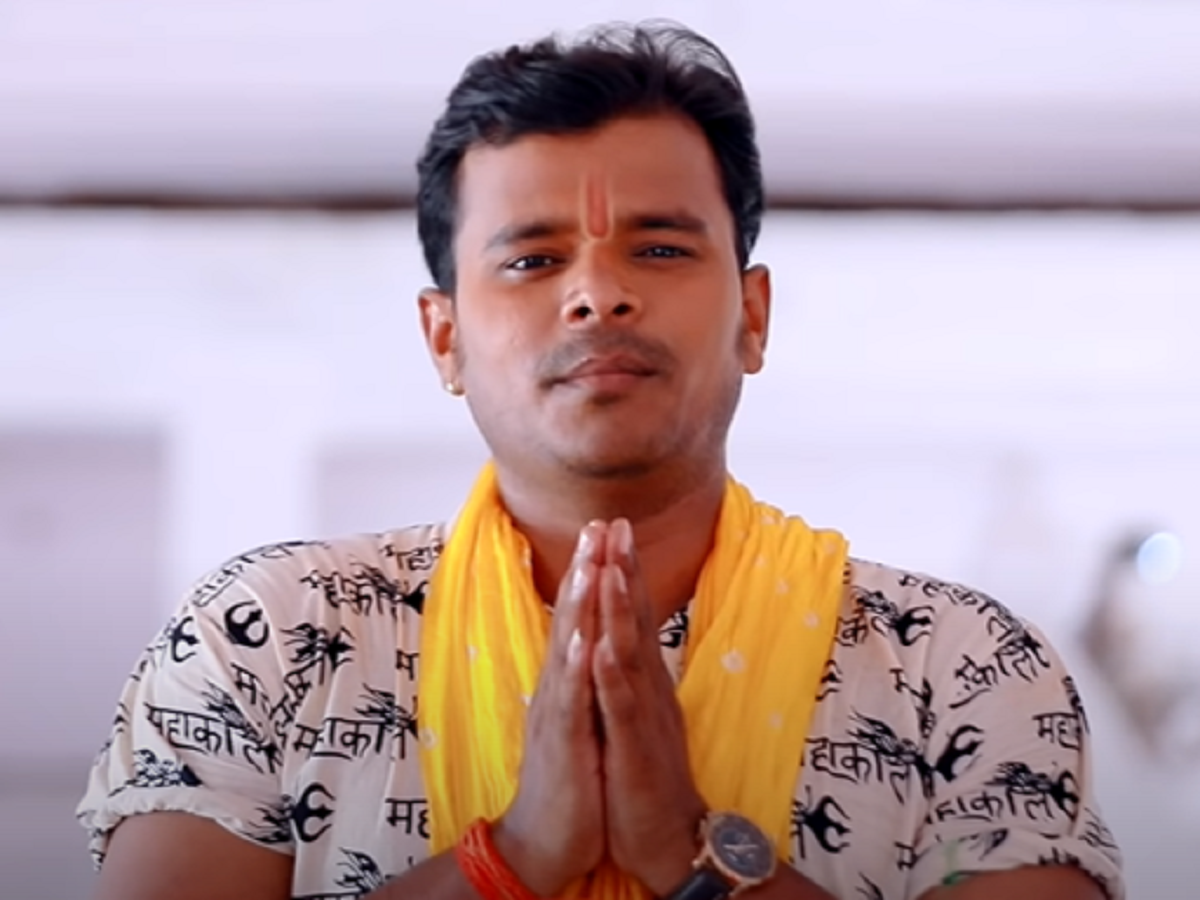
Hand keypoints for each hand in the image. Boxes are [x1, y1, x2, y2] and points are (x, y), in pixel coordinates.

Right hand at [494, 523, 606, 895]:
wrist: (543, 840)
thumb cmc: (569, 779)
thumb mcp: (581, 718)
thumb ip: (585, 679)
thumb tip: (595, 642)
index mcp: (568, 680)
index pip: (582, 616)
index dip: (594, 573)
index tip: (608, 531)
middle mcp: (558, 686)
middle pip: (572, 617)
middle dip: (585, 568)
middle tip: (597, 522)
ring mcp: (557, 711)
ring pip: (568, 646)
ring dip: (579, 603)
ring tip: (589, 561)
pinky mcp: (561, 742)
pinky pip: (570, 699)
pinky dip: (576, 667)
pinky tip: (584, 638)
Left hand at [593, 518, 707, 894]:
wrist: (671, 838)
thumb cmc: (647, 777)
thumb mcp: (637, 717)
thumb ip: (631, 678)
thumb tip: (621, 640)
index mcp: (643, 681)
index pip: (634, 616)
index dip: (623, 571)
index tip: (612, 529)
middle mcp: (648, 688)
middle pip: (636, 619)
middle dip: (624, 569)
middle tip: (614, 523)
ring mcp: (644, 715)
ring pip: (630, 652)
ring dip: (621, 607)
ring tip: (610, 565)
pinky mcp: (635, 747)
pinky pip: (621, 707)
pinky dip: (612, 675)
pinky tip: (601, 646)